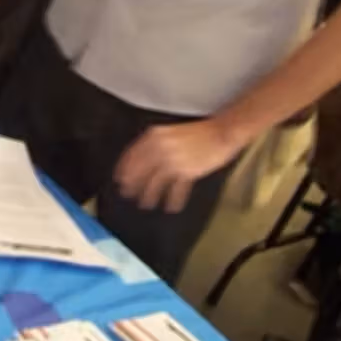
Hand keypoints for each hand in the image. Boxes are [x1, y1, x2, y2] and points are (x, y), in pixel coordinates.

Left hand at [113, 120, 245, 212]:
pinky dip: (173, 200)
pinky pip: (176, 190)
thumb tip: (140, 160)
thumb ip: (154, 143)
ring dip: (149, 196)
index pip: (131, 155)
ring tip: (145, 204)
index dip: (123, 169)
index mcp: (154, 136)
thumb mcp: (169, 132)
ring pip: (155, 183)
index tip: (118, 179)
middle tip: (127, 194)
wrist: (221, 132)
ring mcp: (174, 161)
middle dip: (133, 185)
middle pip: (140, 171)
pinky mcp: (188, 172)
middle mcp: (160, 148)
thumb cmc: (197, 132)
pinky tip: (170, 207)